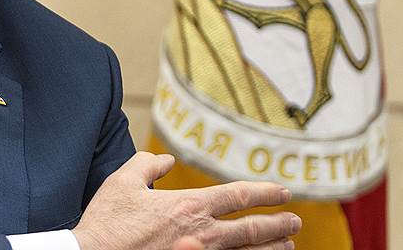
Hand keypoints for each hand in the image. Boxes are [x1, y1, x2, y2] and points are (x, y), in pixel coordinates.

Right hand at [72, 152, 300, 249]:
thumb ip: (146, 165)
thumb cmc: (107, 222)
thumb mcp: (122, 181)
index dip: (265, 192)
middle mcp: (203, 234)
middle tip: (295, 221)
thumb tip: (164, 162)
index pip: (238, 196)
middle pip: (254, 229)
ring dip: (272, 249)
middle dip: (279, 224)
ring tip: (287, 245)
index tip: (283, 192)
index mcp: (189, 206)